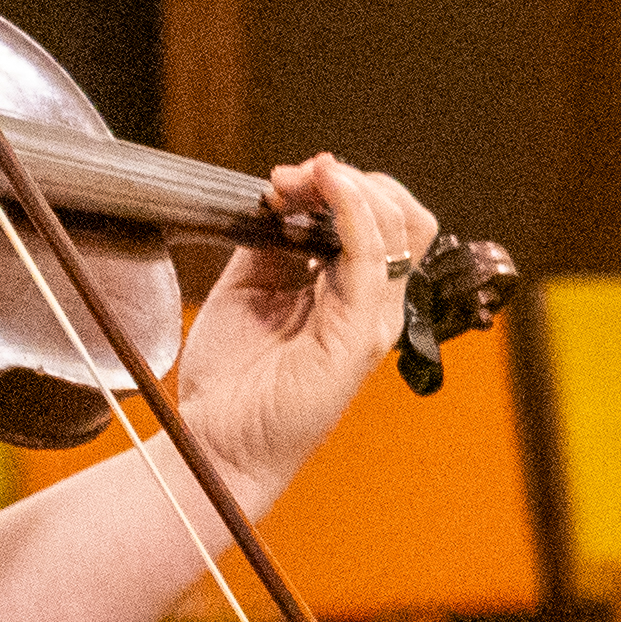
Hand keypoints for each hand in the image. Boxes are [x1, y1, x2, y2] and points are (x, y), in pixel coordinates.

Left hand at [155, 154, 438, 514]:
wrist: (217, 443)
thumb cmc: (235, 379)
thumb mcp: (249, 288)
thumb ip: (272, 244)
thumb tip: (284, 200)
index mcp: (352, 294)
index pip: (383, 221)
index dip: (344, 185)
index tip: (286, 181)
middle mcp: (373, 305)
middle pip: (403, 215)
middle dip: (349, 178)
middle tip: (290, 179)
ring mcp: (372, 321)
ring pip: (399, 227)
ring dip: (349, 186)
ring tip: (299, 181)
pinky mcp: (357, 337)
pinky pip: (370, 259)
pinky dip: (352, 211)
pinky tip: (323, 188)